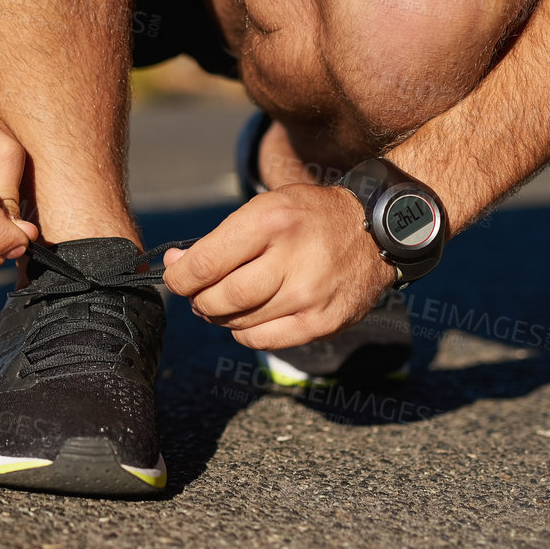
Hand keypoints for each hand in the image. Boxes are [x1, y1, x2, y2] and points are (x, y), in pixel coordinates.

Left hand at [162, 184, 397, 349]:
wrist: (376, 234)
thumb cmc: (309, 219)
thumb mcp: (265, 208)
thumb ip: (218, 239)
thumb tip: (173, 264)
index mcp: (272, 221)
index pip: (206, 264)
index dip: (179, 278)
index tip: (176, 278)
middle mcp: (292, 259)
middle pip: (220, 297)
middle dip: (199, 300)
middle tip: (198, 294)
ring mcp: (309, 295)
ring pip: (238, 322)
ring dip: (220, 316)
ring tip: (223, 302)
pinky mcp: (321, 322)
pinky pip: (262, 340)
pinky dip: (244, 332)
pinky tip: (249, 316)